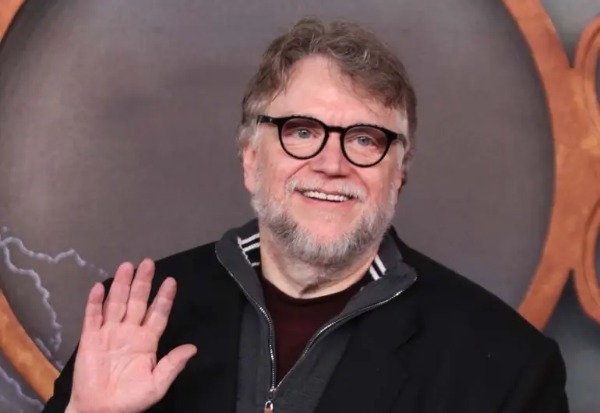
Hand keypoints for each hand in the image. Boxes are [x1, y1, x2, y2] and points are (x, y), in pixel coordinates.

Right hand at [66, 259, 196, 412]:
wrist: (101, 412)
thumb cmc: (131, 400)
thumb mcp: (157, 384)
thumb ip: (173, 364)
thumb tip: (193, 348)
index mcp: (147, 341)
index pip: (158, 314)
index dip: (164, 298)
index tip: (171, 281)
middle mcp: (129, 332)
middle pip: (137, 302)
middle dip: (143, 283)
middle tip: (148, 263)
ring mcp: (109, 333)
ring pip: (116, 304)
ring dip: (121, 285)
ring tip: (127, 266)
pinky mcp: (90, 339)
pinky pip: (92, 317)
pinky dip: (95, 302)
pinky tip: (99, 287)